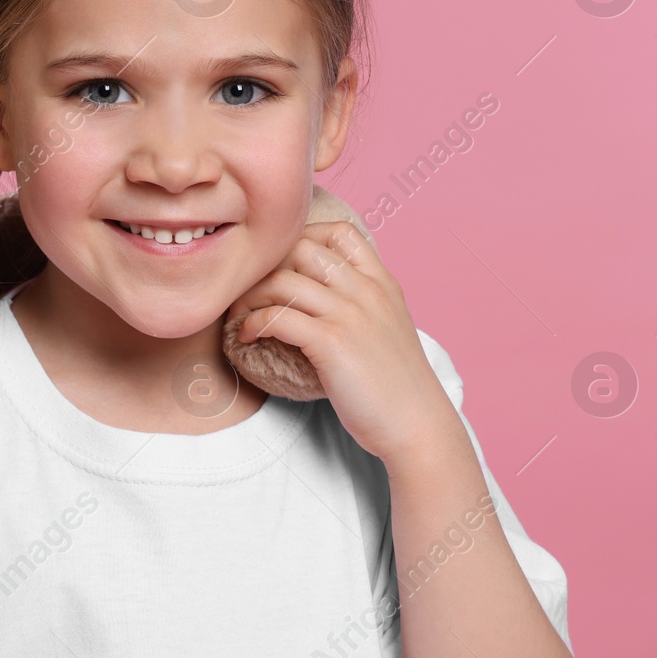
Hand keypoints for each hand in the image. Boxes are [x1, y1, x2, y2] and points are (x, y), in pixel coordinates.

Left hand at [228, 220, 459, 464]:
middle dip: (267, 265)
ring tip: (240, 314)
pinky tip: (246, 335)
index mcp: (382, 283)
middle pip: (302, 248)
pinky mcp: (332, 342)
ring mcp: (350, 314)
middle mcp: (367, 290)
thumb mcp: (387, 327)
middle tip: (249, 288)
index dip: (302, 238)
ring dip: (250, 296)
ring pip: (283, 280)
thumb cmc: (396, 384)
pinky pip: (277, 317)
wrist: (417, 425)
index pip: (340, 232)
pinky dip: (253, 322)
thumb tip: (319, 293)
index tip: (281, 265)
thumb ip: (362, 302)